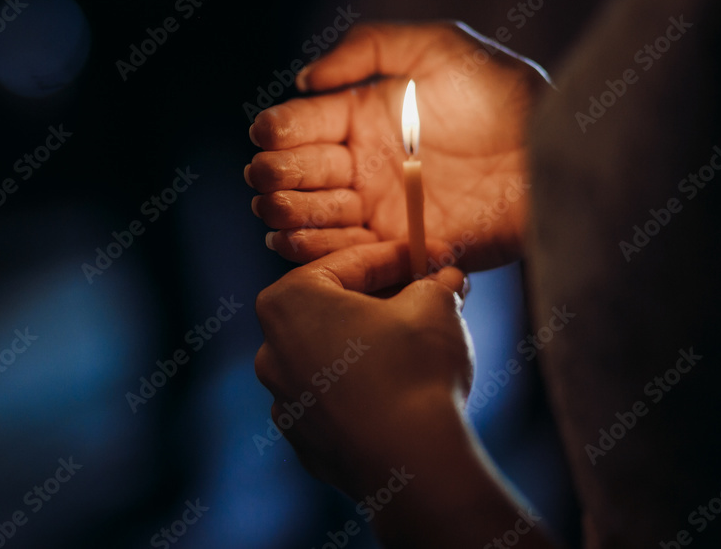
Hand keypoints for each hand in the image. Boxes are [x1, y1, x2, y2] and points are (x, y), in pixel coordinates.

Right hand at [245, 21, 550, 271]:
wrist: (555, 156)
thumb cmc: (505, 96)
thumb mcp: (440, 47)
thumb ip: (369, 46)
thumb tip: (305, 79)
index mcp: (364, 116)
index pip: (299, 125)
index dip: (275, 130)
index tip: (268, 133)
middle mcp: (363, 165)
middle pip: (293, 174)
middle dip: (272, 174)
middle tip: (269, 174)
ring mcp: (378, 210)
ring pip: (307, 217)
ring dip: (284, 213)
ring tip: (278, 207)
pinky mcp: (399, 249)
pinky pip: (343, 257)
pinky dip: (311, 253)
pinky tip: (293, 241)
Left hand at [253, 240, 471, 499]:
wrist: (413, 464)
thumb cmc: (415, 369)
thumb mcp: (434, 304)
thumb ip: (436, 283)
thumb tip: (448, 278)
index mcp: (287, 302)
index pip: (350, 264)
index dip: (398, 257)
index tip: (431, 257)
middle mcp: (271, 349)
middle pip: (336, 309)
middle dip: (384, 299)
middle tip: (429, 295)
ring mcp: (284, 400)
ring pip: (334, 356)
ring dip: (373, 345)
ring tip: (421, 344)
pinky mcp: (304, 440)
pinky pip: (337, 400)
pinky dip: (366, 390)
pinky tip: (403, 392)